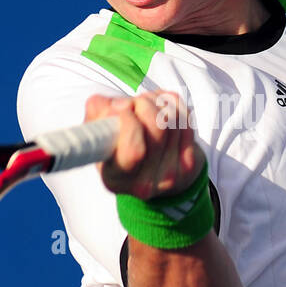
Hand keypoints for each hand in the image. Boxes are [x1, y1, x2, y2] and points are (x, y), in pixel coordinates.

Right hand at [84, 91, 203, 199]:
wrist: (150, 168)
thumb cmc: (118, 147)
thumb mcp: (98, 134)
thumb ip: (97, 115)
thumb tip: (115, 107)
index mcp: (114, 178)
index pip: (133, 151)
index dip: (129, 121)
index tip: (123, 109)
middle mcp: (144, 184)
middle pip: (158, 127)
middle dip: (144, 103)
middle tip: (134, 103)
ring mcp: (170, 176)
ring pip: (172, 119)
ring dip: (157, 102)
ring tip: (146, 105)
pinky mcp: (188, 165)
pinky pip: (185, 119)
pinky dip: (173, 106)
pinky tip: (162, 110)